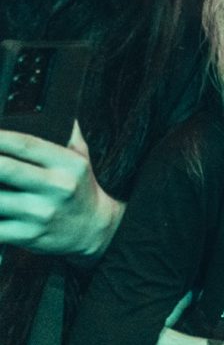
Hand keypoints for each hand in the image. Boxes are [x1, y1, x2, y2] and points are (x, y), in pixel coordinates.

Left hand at [0, 122, 123, 258]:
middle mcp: (57, 187)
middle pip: (6, 169)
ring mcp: (41, 213)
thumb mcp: (82, 158)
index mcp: (68, 164)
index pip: (26, 144)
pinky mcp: (28, 235)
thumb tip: (58, 109)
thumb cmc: (80, 189)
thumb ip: (68, 133)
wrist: (93, 230)